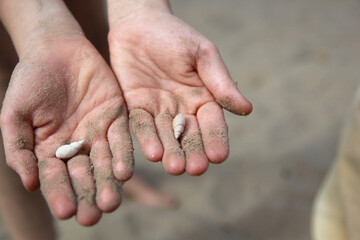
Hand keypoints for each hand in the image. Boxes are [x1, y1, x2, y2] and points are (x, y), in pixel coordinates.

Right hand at [0, 36, 133, 225]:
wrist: (56, 49)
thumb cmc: (30, 80)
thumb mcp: (15, 113)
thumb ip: (19, 148)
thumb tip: (30, 184)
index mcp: (50, 150)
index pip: (55, 178)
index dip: (60, 194)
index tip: (66, 212)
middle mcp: (76, 147)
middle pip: (84, 176)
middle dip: (89, 194)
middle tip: (95, 215)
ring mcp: (97, 133)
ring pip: (105, 163)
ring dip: (109, 183)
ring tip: (112, 201)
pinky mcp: (116, 118)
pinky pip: (121, 140)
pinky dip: (123, 156)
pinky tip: (124, 172)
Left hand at [108, 8, 251, 175]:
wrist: (139, 23)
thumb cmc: (175, 35)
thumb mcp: (202, 54)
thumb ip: (220, 82)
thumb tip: (247, 109)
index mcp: (203, 98)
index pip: (212, 123)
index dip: (216, 139)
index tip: (219, 156)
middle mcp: (182, 110)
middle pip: (189, 136)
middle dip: (193, 152)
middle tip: (195, 168)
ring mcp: (159, 110)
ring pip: (166, 136)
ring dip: (171, 152)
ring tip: (174, 167)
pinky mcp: (136, 108)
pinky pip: (141, 126)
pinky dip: (147, 139)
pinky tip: (153, 153)